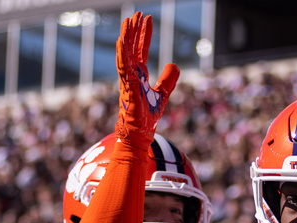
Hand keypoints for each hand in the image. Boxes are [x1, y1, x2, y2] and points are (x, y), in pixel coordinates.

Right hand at [114, 11, 179, 148]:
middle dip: (135, 30)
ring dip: (127, 37)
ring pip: (125, 54)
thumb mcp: (163, 95)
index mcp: (138, 75)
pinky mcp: (127, 88)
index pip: (141, 50)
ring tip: (128, 20)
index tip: (147, 19)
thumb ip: (168, 80)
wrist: (140, 134)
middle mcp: (131, 75)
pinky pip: (123, 68)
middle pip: (132, 47)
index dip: (144, 35)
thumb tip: (174, 64)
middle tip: (137, 13)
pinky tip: (122, 41)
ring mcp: (127, 80)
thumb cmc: (147, 117)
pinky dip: (122, 54)